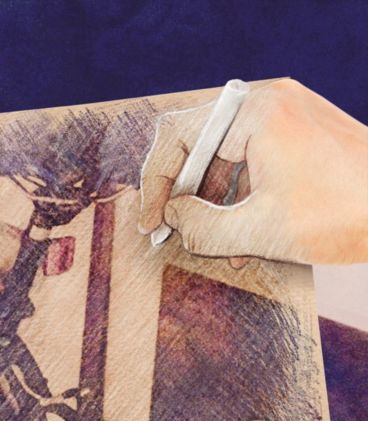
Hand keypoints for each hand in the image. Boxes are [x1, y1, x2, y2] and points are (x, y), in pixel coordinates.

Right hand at [139, 79, 367, 264]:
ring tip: (208, 239)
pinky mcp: (297, 132)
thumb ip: (202, 227)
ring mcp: (285, 115)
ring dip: (210, 198)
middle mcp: (268, 103)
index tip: (151, 222)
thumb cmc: (346, 214)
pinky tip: (237, 230)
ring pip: (223, 154)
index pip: (178, 137)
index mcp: (255, 114)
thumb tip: (171, 218)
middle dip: (183, 192)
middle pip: (198, 143)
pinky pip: (250, 157)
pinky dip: (236, 192)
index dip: (156, 184)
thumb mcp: (260, 231)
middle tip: (172, 230)